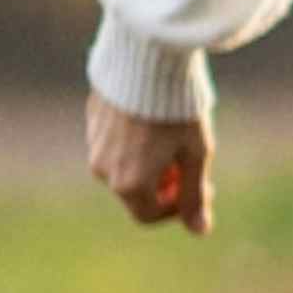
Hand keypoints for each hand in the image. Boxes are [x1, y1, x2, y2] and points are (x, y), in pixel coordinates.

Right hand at [86, 92, 213, 233]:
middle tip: (187, 159)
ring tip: (172, 138)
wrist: (147, 62)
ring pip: (124, 170)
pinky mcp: (92, 124)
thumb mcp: (195, 153)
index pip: (149, 216)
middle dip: (165, 185)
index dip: (177, 208)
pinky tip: (154, 121)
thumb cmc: (177, 110)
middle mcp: (104, 171)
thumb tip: (200, 230)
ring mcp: (94, 147)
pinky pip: (114, 147)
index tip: (199, 186)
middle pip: (136, 193)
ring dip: (149, 165)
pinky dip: (135, 146)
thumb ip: (195, 194)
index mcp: (130, 184)